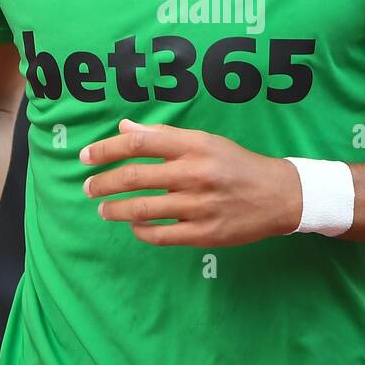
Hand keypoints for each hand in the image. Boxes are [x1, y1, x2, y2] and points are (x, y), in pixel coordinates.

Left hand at [79, 118, 302, 246]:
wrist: (280, 195)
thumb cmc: (236, 164)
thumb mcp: (205, 141)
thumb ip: (163, 136)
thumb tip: (123, 128)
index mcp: (195, 146)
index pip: (139, 143)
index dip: (106, 149)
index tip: (85, 157)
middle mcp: (195, 173)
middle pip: (134, 176)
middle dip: (102, 182)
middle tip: (87, 187)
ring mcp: (199, 206)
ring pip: (142, 209)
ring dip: (114, 209)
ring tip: (103, 208)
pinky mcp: (205, 234)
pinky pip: (160, 235)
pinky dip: (140, 230)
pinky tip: (134, 225)